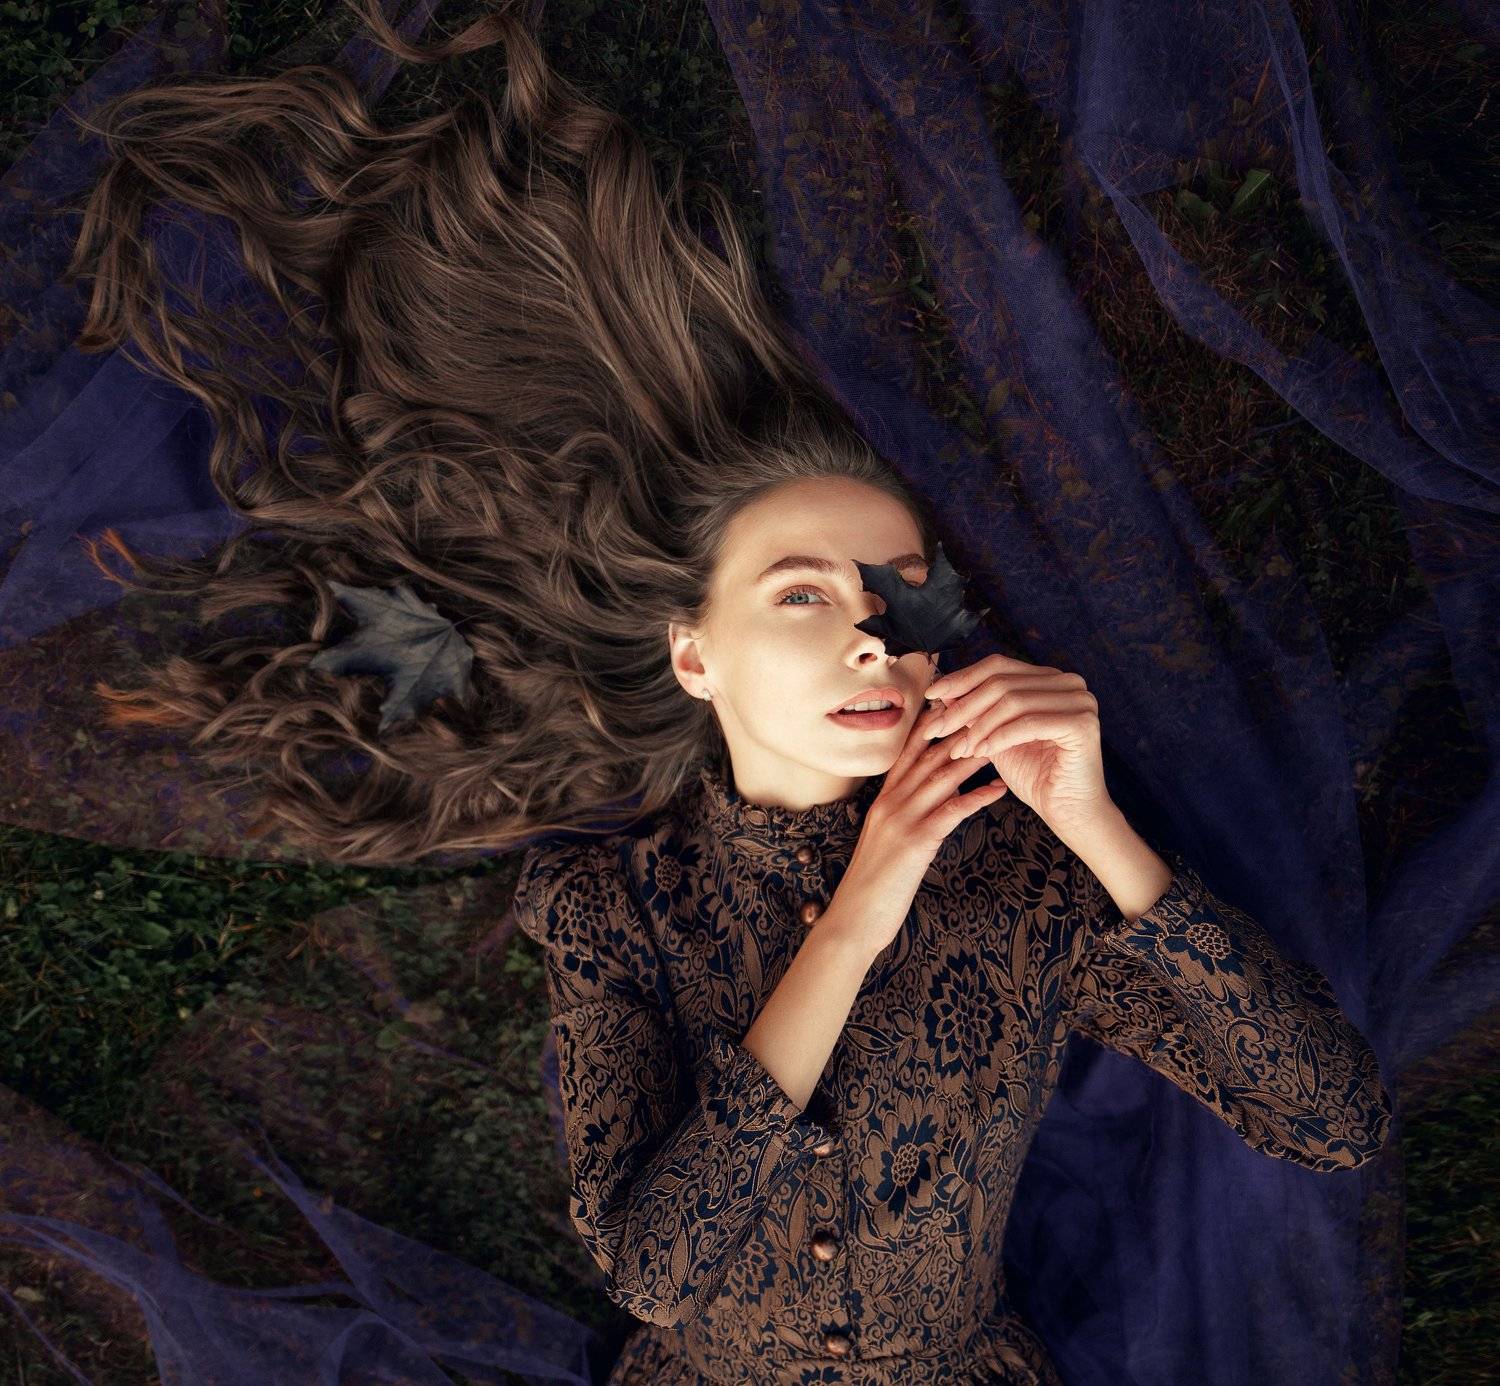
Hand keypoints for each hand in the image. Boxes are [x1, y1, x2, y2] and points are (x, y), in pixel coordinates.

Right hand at [831, 703, 1008, 957]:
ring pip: (942, 775)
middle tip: (990, 708)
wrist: (854, 919)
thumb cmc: (874, 885)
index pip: (909, 751)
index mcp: (883, 799)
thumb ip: (907, 814)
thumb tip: (937, 797)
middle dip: (959, 728)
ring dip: (975, 754)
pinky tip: (1001, 788)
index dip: (932, 724)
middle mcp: (890, 801)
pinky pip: (952, 811)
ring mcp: (901, 819)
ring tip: (1004, 738)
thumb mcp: (886, 840)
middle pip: (928, 754)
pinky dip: (978, 796)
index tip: (956, 703)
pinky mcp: (916, 841)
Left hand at [922, 653, 1112, 837]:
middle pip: (1001, 681)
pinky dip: (999, 737)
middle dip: (963, 706)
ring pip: (1012, 701)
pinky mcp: (1082, 723)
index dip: (962, 678)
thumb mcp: (995, 737)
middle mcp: (1068, 682)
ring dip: (978, 726)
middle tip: (936, 729)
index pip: (998, 666)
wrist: (1067, 811)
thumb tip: (942, 690)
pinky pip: (1027, 723)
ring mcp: (1080, 700)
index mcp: (1050, 678)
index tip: (931, 694)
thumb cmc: (1034, 776)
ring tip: (960, 749)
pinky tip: (980, 752)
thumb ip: (975, 711)